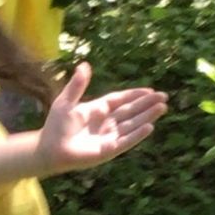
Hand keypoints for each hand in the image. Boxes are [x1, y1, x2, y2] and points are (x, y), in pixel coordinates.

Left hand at [32, 66, 166, 174]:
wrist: (49, 149)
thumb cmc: (56, 126)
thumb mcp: (67, 101)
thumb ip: (77, 85)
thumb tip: (84, 64)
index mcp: (97, 109)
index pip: (120, 100)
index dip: (135, 95)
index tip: (150, 91)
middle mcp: (106, 123)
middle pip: (131, 111)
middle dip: (147, 105)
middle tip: (164, 97)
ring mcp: (108, 136)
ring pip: (132, 124)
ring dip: (147, 117)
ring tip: (162, 108)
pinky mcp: (108, 150)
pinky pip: (126, 141)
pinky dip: (137, 135)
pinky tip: (149, 127)